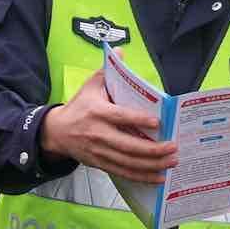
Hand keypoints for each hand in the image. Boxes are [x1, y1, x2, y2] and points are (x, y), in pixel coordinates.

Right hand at [39, 65, 176, 182]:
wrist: (55, 132)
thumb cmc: (79, 107)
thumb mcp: (90, 87)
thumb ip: (108, 71)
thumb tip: (122, 50)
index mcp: (97, 112)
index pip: (120, 117)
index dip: (138, 121)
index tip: (158, 122)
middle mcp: (98, 134)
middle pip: (128, 145)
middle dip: (153, 149)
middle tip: (174, 147)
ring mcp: (99, 151)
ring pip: (128, 162)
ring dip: (152, 165)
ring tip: (172, 162)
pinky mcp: (100, 164)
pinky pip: (124, 173)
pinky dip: (142, 177)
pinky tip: (159, 177)